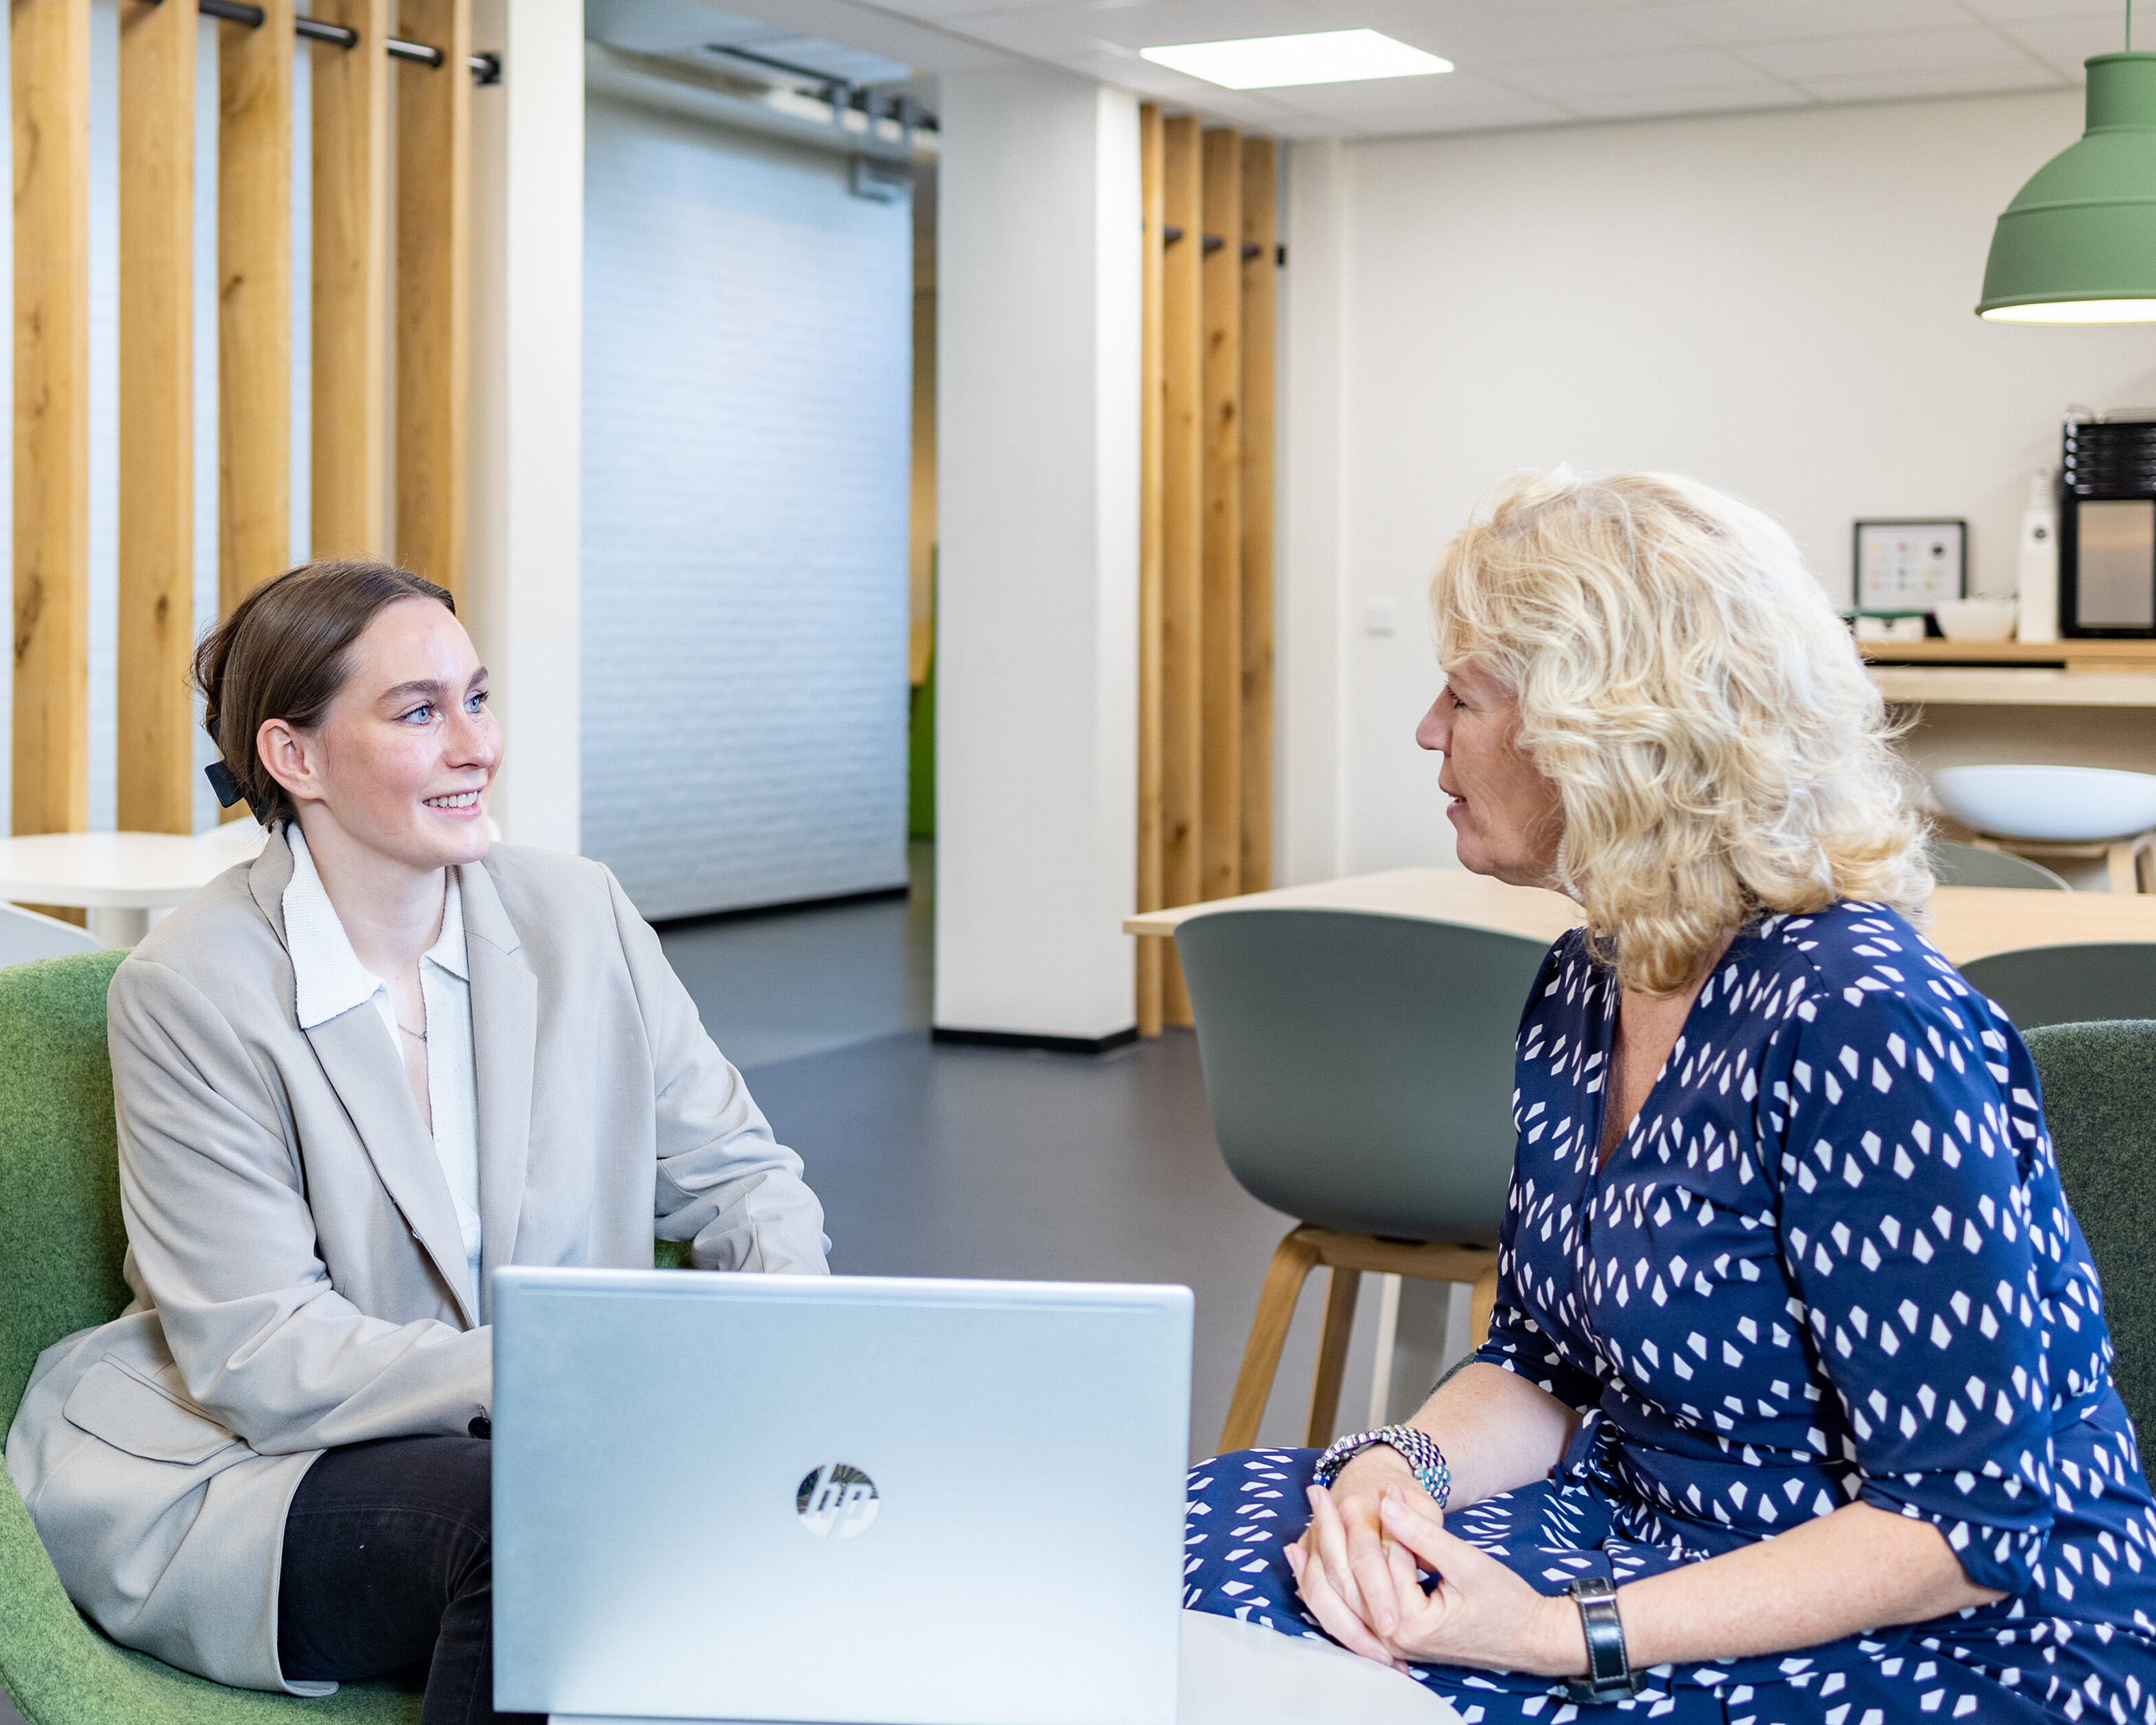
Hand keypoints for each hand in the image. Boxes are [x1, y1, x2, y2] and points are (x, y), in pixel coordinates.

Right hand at [1285, 1448, 1419, 1647]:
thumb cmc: (1406, 1495)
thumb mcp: (1426, 1506)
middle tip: (1387, 1657)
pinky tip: (1354, 1640)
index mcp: (1358, 1512)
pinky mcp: (1311, 1554)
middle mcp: (1330, 1528)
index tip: (1393, 1624)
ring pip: (1317, 1592)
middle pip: (1335, 1582)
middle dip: (1358, 1624)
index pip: (1365, 1559)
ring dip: (1344, 1628)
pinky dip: (1330, 1617)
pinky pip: (1312, 1591)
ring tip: (1379, 1657)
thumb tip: (1415, 1560)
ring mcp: (1314, 1541)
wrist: (1372, 1473)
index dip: (1378, 1592)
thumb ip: (1423, 1531)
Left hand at [1369, 1485, 1588, 1676]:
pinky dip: (1366, 1573)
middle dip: (1352, 1538)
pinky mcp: (1401, 1638)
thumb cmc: (1507, 1604)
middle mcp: (1393, 1641)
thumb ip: (1422, 1534)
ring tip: (1348, 1515)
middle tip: (1347, 1499)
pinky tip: (1360, 1545)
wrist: (1532, 1638)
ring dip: (1351, 1554)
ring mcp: (1396, 1643)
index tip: (1389, 1488)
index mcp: (1407, 1626)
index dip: (1391, 1520)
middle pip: (1359, 1581)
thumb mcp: (1465, 1562)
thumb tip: (1386, 1504)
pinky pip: (1372, 1601)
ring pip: (1359, 1592)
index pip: (1386, 1561)